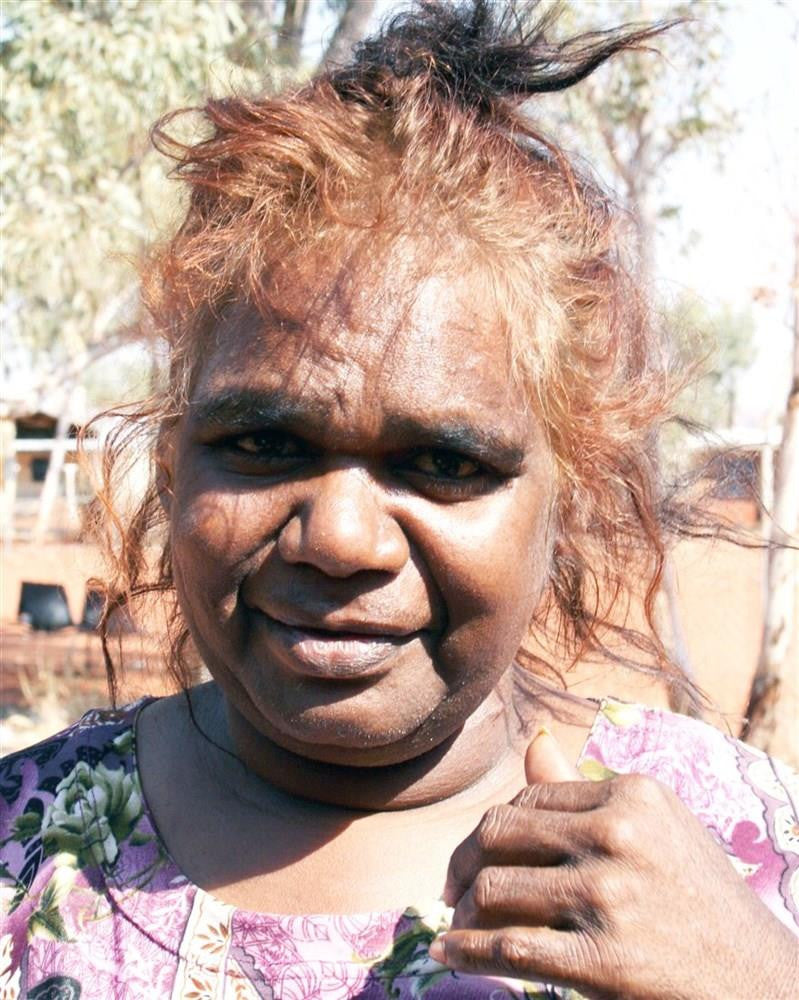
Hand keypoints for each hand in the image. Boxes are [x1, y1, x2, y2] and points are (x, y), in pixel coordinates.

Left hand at [430, 730, 798, 998]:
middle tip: (452, 890)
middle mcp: (618, 833)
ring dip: (463, 913)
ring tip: (458, 927)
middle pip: (500, 833)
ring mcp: (609, 895)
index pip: (529, 798)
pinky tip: (450, 955)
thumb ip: (588, 790)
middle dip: (464, 864)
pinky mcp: (603, 959)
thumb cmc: (698, 897)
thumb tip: (533, 742)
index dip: (492, 829)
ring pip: (494, 889)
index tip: (476, 855)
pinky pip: (508, 948)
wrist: (759, 982)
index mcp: (631, 793)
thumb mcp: (657, 827)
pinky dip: (467, 952)